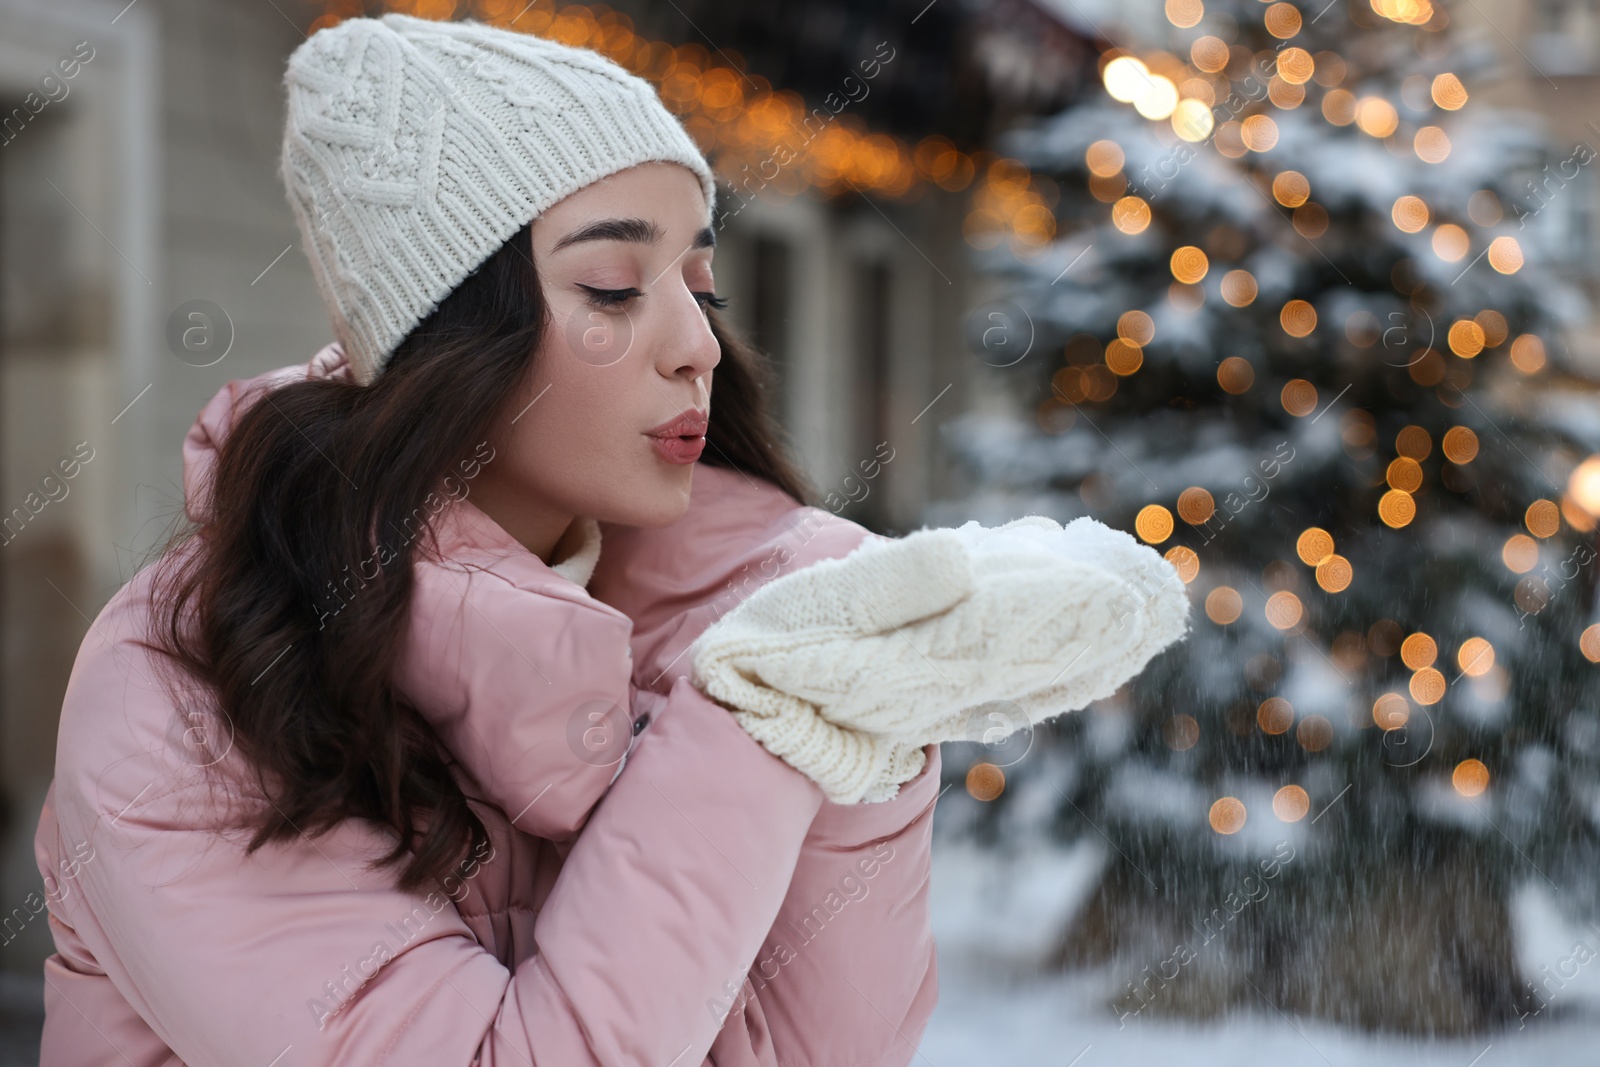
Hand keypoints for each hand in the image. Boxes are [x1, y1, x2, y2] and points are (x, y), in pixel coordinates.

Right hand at [689, 517, 1190, 800]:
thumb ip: (886, 582)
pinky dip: (1053, 674)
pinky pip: (1009, 692)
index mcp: (927, 657)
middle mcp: (948, 684)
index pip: (1019, 629)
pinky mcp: (931, 702)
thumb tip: (962, 560)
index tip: (1132, 587)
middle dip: (1105, 628)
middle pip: (1044, 656)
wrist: (741, 715)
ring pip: (1034, 676)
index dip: (1075, 607)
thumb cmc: (767, 652)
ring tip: (1142, 624)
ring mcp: (942, 698)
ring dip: (1092, 653)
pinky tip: (1080, 662)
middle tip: (1165, 598)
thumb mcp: (815, 605)